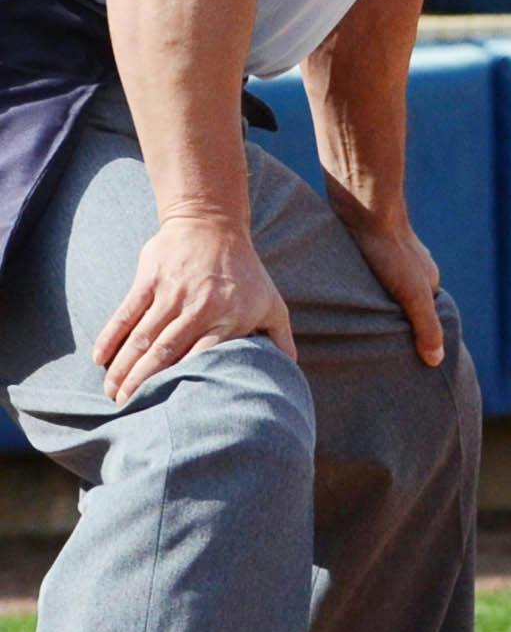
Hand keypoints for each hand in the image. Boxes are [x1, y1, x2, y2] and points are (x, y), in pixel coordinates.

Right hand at [94, 212, 294, 400]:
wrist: (212, 224)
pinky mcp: (148, 280)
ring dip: (124, 368)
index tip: (171, 406)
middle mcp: (199, 308)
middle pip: (166, 353)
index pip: (204, 357)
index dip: (185, 382)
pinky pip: (125, 314)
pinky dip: (110, 337)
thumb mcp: (272, 302)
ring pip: (142, 338)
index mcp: (229, 318)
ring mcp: (171, 293)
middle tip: (129, 407)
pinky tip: (99, 359)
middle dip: (144, 383)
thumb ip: (279, 338)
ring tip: (112, 392)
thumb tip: (290, 370)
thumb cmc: (246, 272)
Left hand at [339, 211, 445, 367]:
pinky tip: (342, 293)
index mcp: (430, 279)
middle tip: (370, 338)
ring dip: (370, 301)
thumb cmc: (390, 252)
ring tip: (352, 319)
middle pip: (403, 301)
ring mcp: (389, 255)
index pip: (424, 315)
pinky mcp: (365, 246)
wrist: (363, 208)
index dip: (412, 332)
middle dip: (390, 317)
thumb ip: (426, 328)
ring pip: (381, 287)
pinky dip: (356, 284)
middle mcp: (414, 267)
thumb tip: (437, 361)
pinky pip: (363, 273)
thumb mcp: (412, 295)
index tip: (395, 350)